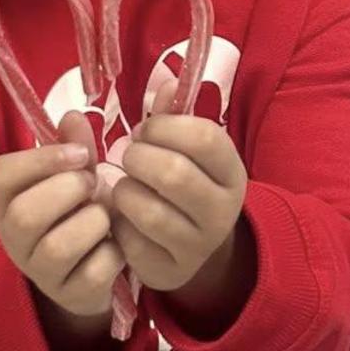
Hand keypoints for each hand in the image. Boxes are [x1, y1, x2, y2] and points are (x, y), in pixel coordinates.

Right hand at [0, 111, 124, 319]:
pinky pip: (92, 273)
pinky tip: (114, 245)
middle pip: (25, 215)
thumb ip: (73, 145)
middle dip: (68, 191)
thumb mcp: (72, 174)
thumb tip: (73, 115)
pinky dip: (112, 253)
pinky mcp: (69, 294)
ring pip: (57, 246)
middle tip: (92, 184)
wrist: (88, 267)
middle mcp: (12, 237)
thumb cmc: (75, 209)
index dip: (40, 160)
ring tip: (103, 215)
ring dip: (93, 222)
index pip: (0, 176)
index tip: (79, 154)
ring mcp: (38, 271)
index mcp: (5, 199)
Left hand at [105, 114, 247, 292]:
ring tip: (123, 185)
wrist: (194, 247)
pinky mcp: (170, 270)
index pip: (204, 137)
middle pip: (174, 173)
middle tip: (129, 157)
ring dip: (124, 191)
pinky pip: (132, 243)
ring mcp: (198, 245)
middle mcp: (223, 210)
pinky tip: (122, 217)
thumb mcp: (185, 149)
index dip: (164, 127)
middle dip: (138, 158)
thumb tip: (167, 80)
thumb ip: (172, 115)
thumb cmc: (183, 183)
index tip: (146, 130)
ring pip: (149, 211)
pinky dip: (118, 225)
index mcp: (231, 172)